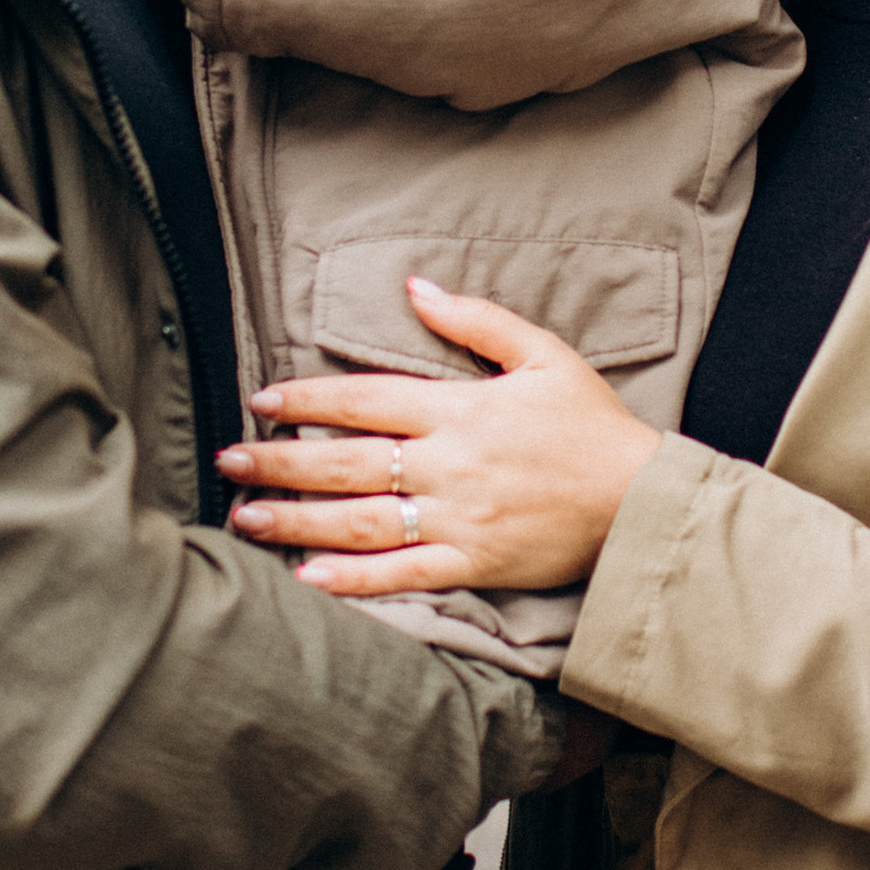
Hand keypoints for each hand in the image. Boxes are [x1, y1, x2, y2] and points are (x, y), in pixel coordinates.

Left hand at [217, 281, 660, 599]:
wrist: (641, 499)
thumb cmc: (593, 424)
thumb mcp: (543, 354)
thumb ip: (477, 321)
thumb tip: (416, 288)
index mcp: (461, 408)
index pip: (365, 399)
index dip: (307, 399)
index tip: (262, 400)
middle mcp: (450, 463)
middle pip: (347, 461)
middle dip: (281, 461)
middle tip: (229, 460)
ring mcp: (459, 518)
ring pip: (362, 519)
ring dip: (298, 519)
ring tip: (246, 517)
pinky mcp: (474, 563)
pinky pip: (404, 574)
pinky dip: (354, 579)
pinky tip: (307, 580)